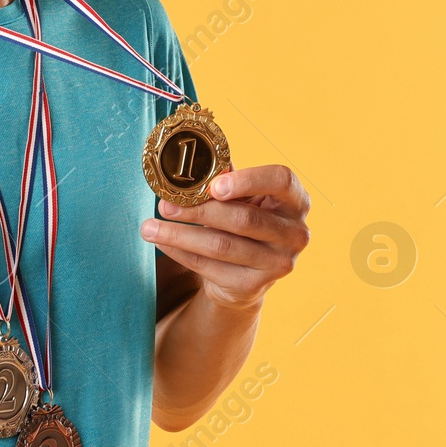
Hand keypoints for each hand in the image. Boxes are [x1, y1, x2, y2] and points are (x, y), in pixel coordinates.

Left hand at [141, 164, 310, 310]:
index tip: (213, 185)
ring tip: (149, 227)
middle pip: (244, 218)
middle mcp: (295, 234)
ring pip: (222, 245)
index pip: (281, 180)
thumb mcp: (245, 198)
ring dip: (180, 234)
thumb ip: (227, 179)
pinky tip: (162, 242)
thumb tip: (194, 160)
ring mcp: (277, 264)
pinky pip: (209, 267)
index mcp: (296, 201)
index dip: (248, 180)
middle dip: (199, 210)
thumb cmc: (245, 220)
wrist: (248, 274)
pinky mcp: (253, 286)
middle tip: (166, 204)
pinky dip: (181, 252)